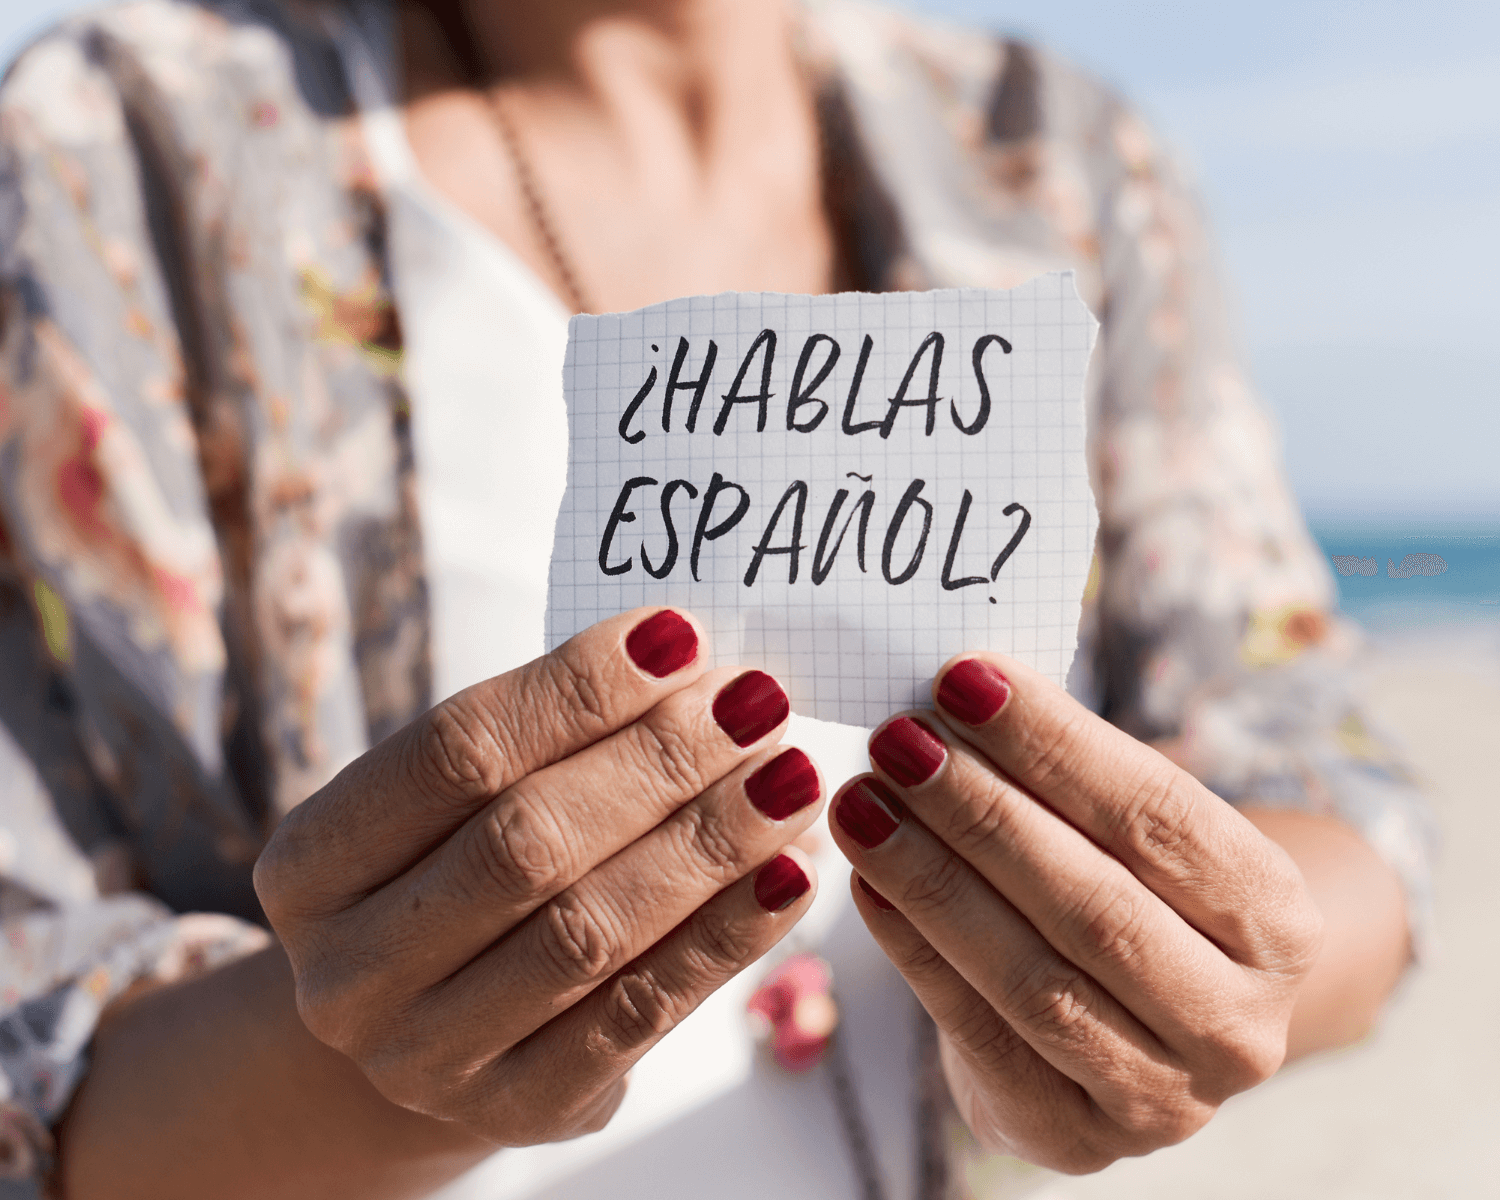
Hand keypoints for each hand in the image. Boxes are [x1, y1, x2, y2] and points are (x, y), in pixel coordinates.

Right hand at [254, 609, 822, 1145]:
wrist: (425, 1024)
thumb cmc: (453, 870)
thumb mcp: (454, 804)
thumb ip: (545, 736)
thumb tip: (694, 661)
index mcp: (311, 863)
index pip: (454, 751)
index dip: (576, 688)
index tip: (682, 636)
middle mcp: (349, 971)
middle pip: (525, 841)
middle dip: (658, 761)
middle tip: (754, 702)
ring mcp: (426, 1057)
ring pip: (590, 929)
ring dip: (707, 842)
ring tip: (788, 776)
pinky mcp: (519, 1109)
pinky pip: (641, 1013)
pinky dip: (727, 935)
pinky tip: (790, 874)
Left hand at [829, 653, 1322, 1172]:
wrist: (1137, 1028)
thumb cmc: (1131, 894)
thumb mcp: (1133, 835)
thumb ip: (1068, 775)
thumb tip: (961, 689)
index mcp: (1279, 921)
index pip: (1160, 819)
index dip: (1056, 747)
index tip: (964, 680)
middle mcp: (1240, 1022)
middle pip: (1095, 904)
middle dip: (982, 813)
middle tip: (898, 739)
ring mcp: (1164, 1096)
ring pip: (1032, 976)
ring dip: (933, 878)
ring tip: (864, 799)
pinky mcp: (1074, 1137)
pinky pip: (979, 1032)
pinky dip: (914, 948)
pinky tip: (866, 881)